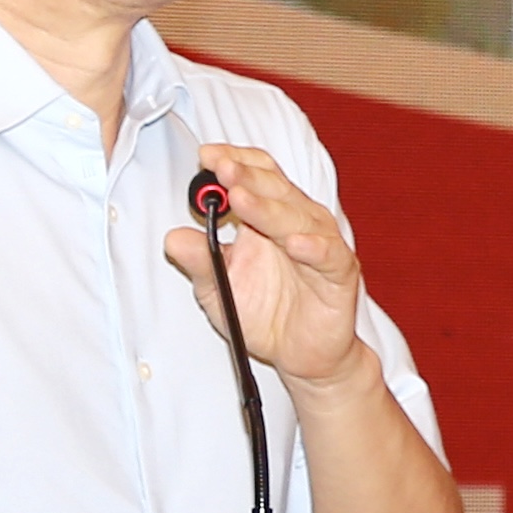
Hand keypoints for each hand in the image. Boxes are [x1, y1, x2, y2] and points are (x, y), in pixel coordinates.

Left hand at [170, 141, 370, 392]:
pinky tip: (294, 243)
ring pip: (299, 217)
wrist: (301, 356)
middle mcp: (298, 224)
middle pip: (276, 189)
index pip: (259, 175)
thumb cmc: (265, 315)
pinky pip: (330, 256)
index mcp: (270, 218)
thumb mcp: (219, 288)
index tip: (207, 156)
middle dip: (247, 176)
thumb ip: (200, 261)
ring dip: (270, 207)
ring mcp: (321, 247)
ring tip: (242, 197)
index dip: (236, 160)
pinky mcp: (340, 275)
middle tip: (221, 168)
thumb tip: (172, 238)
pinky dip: (314, 247)